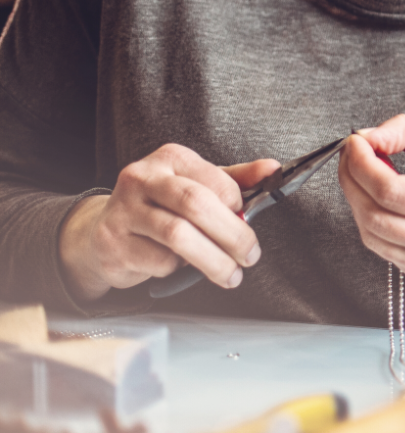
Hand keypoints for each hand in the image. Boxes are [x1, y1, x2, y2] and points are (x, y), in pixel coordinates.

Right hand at [58, 145, 280, 301]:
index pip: (215, 179)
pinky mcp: (113, 243)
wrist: (103, 231)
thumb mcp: (198, 185)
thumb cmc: (160, 206)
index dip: (237, 205)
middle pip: (196, 204)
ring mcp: (123, 210)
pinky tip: (180, 267)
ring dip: (213, 260)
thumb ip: (236, 179)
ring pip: (177, 236)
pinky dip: (177, 269)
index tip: (248, 221)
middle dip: (232, 235)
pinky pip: (158, 261)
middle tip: (250, 255)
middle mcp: (142, 178)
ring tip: (230, 274)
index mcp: (170, 158)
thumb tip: (273, 170)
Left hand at [339, 115, 404, 327]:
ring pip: (372, 237)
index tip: (355, 141)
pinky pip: (384, 250)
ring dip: (358, 201)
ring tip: (366, 174)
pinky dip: (374, 221)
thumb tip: (368, 137)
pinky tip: (384, 201)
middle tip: (353, 154)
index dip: (362, 164)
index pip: (391, 191)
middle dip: (352, 180)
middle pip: (373, 216)